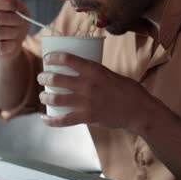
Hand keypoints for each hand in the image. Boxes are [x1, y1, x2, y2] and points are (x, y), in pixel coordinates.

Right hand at [0, 0, 30, 59]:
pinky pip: (1, 46)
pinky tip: (13, 43)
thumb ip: (17, 3)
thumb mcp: (22, 12)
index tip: (18, 9)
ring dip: (13, 32)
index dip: (8, 4)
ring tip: (16, 33)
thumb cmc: (17, 25)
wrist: (15, 44)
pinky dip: (11, 45)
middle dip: (14, 20)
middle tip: (20, 22)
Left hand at [37, 52, 155, 130]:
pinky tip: (44, 119)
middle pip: (56, 79)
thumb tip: (78, 72)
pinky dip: (51, 121)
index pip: (67, 59)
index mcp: (94, 70)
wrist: (139, 110)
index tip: (47, 59)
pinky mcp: (87, 117)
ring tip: (42, 96)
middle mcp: (87, 84)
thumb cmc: (127, 90)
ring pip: (56, 99)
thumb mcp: (110, 74)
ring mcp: (86, 101)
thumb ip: (94, 73)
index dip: (53, 58)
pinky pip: (63, 120)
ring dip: (44, 97)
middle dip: (44, 78)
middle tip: (41, 78)